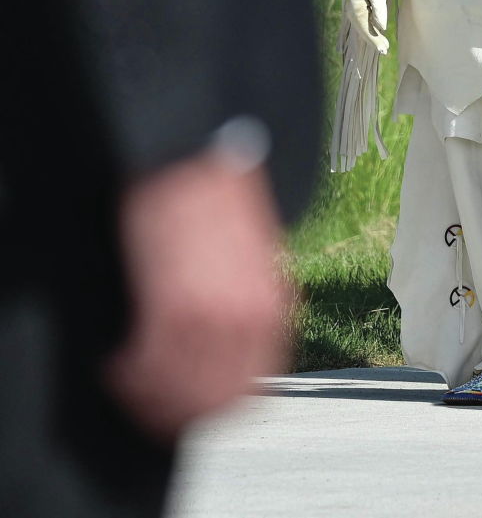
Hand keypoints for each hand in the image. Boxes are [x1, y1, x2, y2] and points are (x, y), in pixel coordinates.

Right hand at [105, 147, 290, 439]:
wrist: (201, 161)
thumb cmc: (223, 207)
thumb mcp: (255, 265)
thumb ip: (251, 307)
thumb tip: (235, 351)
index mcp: (274, 309)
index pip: (248, 385)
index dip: (215, 405)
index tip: (191, 410)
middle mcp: (252, 317)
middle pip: (212, 395)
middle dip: (178, 407)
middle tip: (152, 406)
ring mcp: (216, 314)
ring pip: (179, 385)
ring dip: (149, 394)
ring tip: (128, 384)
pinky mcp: (177, 304)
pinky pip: (150, 363)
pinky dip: (128, 373)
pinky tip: (116, 365)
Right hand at [346, 0, 387, 54]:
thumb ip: (379, 10)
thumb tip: (382, 27)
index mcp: (355, 7)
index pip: (364, 28)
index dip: (373, 40)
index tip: (382, 49)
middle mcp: (352, 12)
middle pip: (363, 30)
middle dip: (374, 41)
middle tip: (385, 51)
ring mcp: (355, 12)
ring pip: (365, 29)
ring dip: (374, 38)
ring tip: (385, 47)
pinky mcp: (361, 12)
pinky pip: (366, 25)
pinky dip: (373, 32)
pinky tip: (381, 38)